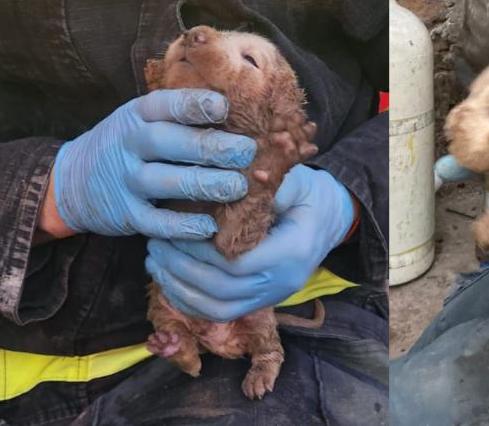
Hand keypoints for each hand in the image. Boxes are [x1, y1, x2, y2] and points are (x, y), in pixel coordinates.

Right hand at [52, 89, 255, 238]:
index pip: (165, 105)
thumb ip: (178, 116)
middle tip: (247, 152)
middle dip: (211, 147)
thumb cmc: (129, 145)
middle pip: (169, 142)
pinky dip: (183, 226)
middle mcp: (129, 144)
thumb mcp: (142, 120)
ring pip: (165, 181)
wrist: (72, 182)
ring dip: (205, 184)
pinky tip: (209, 226)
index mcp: (137, 115)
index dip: (194, 105)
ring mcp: (126, 180)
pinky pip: (156, 221)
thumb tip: (239, 112)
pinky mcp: (126, 214)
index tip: (224, 108)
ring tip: (238, 187)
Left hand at [145, 164, 354, 320]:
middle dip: (182, 268)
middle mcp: (283, 281)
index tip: (176, 229)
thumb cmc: (310, 195)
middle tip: (156, 243)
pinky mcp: (262, 301)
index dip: (201, 251)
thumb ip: (265, 183)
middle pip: (222, 289)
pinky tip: (170, 280)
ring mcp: (273, 295)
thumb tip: (228, 175)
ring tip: (156, 260)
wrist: (332, 218)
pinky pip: (222, 313)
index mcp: (293, 252)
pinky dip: (191, 301)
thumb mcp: (294, 181)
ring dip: (181, 288)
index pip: (238, 263)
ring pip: (218, 308)